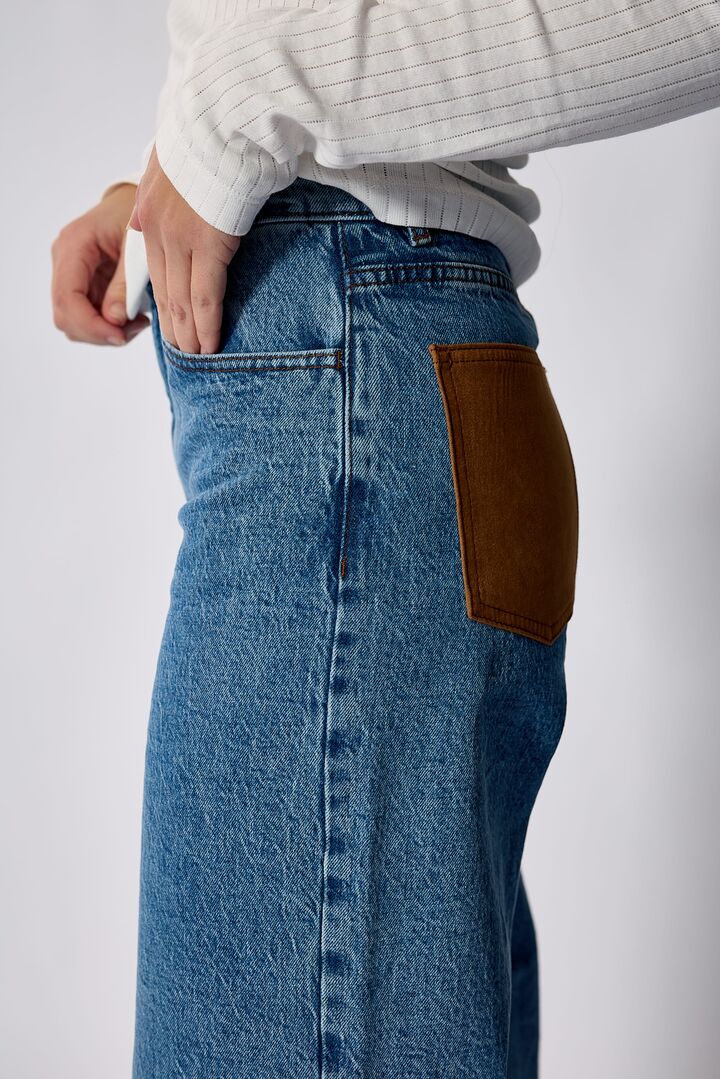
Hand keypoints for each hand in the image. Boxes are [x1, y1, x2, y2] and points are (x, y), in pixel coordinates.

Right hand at [51, 183, 149, 346]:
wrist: (133, 204)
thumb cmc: (136, 218)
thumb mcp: (138, 248)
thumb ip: (126, 284)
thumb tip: (115, 320)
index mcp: (74, 246)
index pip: (68, 297)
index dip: (91, 324)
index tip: (120, 336)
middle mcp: (64, 260)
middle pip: (65, 315)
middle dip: (98, 332)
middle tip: (134, 330)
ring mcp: (69, 274)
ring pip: (74, 322)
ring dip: (104, 332)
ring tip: (137, 322)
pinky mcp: (81, 285)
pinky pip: (86, 317)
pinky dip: (107, 326)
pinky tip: (131, 318)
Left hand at [128, 145, 241, 354]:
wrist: (226, 121)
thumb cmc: (212, 137)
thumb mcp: (170, 163)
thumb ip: (156, 195)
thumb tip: (139, 223)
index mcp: (149, 211)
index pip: (153, 267)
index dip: (163, 300)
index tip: (172, 322)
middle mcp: (158, 229)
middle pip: (163, 290)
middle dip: (173, 326)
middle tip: (183, 352)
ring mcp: (182, 239)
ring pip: (180, 300)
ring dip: (189, 333)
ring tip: (197, 357)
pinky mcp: (209, 245)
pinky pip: (205, 297)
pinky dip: (207, 325)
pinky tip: (210, 345)